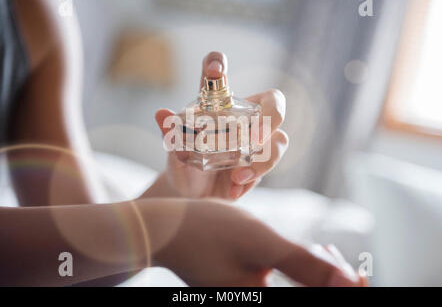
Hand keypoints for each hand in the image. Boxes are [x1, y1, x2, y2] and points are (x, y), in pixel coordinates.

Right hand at [143, 198, 366, 286]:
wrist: (167, 229)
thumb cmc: (209, 231)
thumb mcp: (263, 244)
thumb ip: (308, 267)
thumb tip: (354, 284)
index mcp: (259, 303)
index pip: (320, 305)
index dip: (345, 290)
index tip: (360, 273)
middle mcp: (253, 303)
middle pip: (311, 298)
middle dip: (332, 281)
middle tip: (330, 253)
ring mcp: (249, 297)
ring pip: (299, 292)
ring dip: (317, 275)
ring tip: (321, 250)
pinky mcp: (247, 290)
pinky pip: (284, 286)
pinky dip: (300, 273)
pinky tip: (301, 253)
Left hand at [154, 52, 288, 199]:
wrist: (190, 195)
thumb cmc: (184, 164)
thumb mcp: (175, 152)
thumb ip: (172, 135)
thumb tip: (161, 114)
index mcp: (217, 106)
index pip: (219, 76)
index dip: (218, 62)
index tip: (214, 69)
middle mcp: (242, 120)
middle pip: (274, 103)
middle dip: (274, 114)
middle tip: (255, 137)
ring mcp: (255, 144)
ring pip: (280, 140)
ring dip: (264, 159)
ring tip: (238, 176)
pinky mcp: (258, 167)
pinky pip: (266, 169)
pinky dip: (251, 180)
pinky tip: (232, 191)